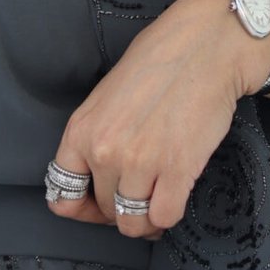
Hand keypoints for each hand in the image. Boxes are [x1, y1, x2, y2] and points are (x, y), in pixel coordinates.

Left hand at [46, 0, 269, 237]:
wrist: (205, 46)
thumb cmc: (159, 64)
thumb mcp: (106, 98)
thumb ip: (96, 138)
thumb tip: (97, 180)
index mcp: (80, 131)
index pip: (63, 196)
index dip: (83, 208)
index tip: (100, 205)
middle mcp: (104, 151)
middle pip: (106, 210)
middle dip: (123, 207)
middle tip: (141, 192)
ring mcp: (140, 162)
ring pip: (134, 222)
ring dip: (147, 217)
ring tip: (157, 200)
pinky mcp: (177, 169)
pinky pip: (164, 217)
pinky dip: (168, 215)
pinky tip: (174, 197)